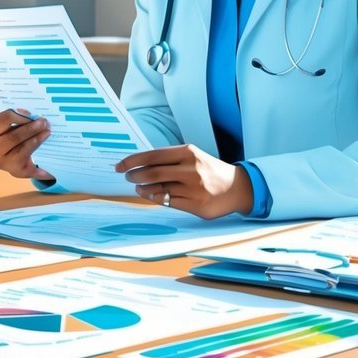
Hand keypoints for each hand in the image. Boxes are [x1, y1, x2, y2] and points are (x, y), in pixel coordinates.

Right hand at [0, 108, 54, 180]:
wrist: (15, 154)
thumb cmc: (14, 133)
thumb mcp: (14, 122)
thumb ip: (21, 117)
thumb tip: (34, 116)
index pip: (2, 120)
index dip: (18, 116)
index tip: (31, 114)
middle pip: (13, 137)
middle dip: (31, 129)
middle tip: (44, 122)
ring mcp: (1, 161)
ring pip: (22, 149)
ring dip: (37, 140)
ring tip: (47, 132)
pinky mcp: (14, 171)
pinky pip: (30, 164)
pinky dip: (41, 162)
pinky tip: (50, 156)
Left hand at [115, 144, 253, 218]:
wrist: (237, 187)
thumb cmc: (209, 170)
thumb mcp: (192, 157)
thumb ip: (169, 160)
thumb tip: (139, 164)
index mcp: (188, 152)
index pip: (152, 155)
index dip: (132, 161)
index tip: (120, 165)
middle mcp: (191, 168)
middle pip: (152, 172)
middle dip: (134, 175)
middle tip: (127, 177)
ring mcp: (194, 188)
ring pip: (159, 188)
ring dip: (143, 188)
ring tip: (138, 187)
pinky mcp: (197, 205)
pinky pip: (168, 202)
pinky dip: (155, 198)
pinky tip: (150, 195)